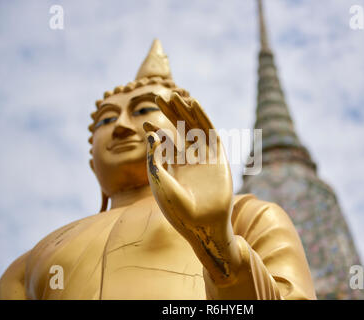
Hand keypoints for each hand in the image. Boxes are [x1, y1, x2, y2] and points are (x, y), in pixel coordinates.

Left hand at [143, 92, 239, 282]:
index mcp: (173, 166)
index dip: (155, 130)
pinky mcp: (218, 156)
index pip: (164, 142)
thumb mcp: (160, 182)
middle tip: (158, 96)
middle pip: (179, 129)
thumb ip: (154, 158)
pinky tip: (193, 104)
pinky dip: (202, 117)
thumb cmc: (177, 209)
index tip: (145, 121)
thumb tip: (151, 135)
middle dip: (169, 113)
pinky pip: (210, 132)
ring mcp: (204, 156)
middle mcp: (189, 158)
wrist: (203, 225)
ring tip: (175, 95)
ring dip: (185, 111)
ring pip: (194, 127)